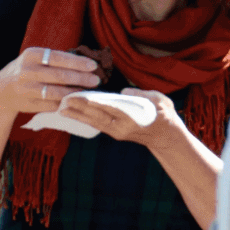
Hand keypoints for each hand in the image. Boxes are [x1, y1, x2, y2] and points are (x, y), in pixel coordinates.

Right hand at [0, 47, 99, 114]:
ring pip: (55, 93)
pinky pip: (49, 105)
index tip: (93, 66)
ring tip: (87, 92)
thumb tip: (85, 63)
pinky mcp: (26, 104)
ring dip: (74, 93)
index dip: (77, 62)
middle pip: (59, 75)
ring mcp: (25, 89)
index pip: (58, 57)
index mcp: (31, 55)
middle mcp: (26, 71)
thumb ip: (55, 60)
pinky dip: (63, 104)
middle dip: (80, 78)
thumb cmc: (26, 71)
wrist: (0, 91)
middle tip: (96, 80)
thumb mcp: (35, 59)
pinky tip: (74, 102)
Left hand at [59, 88, 177, 146]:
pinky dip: (85, 120)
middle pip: (97, 117)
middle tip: (64, 100)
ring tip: (63, 109)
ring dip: (78, 116)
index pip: (110, 108)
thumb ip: (141, 94)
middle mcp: (121, 128)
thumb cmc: (165, 115)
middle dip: (80, 109)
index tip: (80, 97)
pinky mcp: (115, 133)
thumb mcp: (160, 100)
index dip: (94, 102)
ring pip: (94, 123)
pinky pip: (97, 125)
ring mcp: (117, 132)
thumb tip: (122, 92)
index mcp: (133, 119)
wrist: (167, 137)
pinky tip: (75, 115)